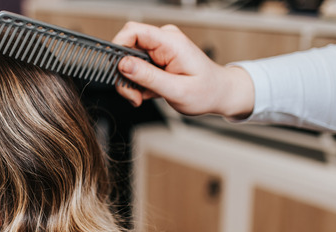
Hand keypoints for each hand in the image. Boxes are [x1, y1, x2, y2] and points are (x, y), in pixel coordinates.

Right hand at [112, 22, 253, 118]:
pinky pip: (136, 66)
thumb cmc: (206, 91)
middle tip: (133, 95)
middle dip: (124, 74)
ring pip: (128, 60)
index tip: (115, 70)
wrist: (220, 93)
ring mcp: (160, 48)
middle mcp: (164, 41)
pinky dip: (137, 83)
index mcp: (171, 43)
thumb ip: (148, 77)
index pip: (133, 31)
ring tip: (142, 97)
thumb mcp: (176, 90)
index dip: (118, 47)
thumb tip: (123, 64)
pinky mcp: (157, 57)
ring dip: (130, 82)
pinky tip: (148, 92)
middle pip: (127, 48)